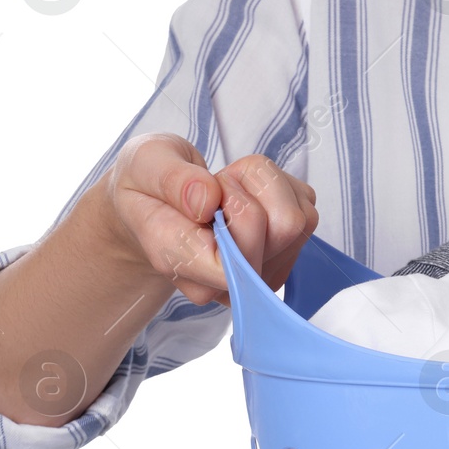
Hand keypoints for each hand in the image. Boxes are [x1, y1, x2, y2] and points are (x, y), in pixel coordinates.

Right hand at [100, 133, 318, 305]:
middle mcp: (230, 283)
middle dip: (247, 188)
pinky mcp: (286, 254)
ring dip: (265, 187)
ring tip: (227, 191)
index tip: (206, 190)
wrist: (154, 202)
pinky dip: (279, 188)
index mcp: (185, 266)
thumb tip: (208, 199)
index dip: (232, 207)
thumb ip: (172, 180)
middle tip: (212, 188)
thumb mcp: (144, 165)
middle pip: (280, 227)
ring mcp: (261, 272)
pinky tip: (247, 194)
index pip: (239, 258)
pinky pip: (305, 209)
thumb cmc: (147, 187)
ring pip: (298, 218)